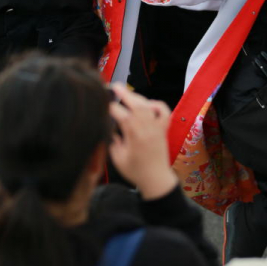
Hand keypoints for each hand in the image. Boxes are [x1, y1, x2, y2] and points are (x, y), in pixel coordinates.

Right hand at [108, 84, 176, 199]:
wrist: (156, 179)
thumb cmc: (135, 171)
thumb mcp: (117, 158)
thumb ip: (112, 141)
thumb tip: (108, 127)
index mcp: (135, 137)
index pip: (123, 116)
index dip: (112, 107)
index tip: (103, 103)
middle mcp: (148, 130)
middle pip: (137, 106)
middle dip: (125, 94)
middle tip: (114, 86)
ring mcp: (157, 128)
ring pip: (148, 106)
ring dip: (137, 97)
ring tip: (126, 92)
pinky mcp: (163, 129)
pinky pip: (164, 111)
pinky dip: (156, 104)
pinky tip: (147, 104)